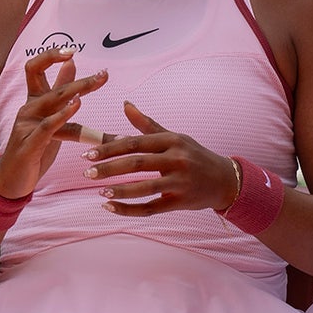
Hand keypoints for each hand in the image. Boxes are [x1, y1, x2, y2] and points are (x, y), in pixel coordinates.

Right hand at [0, 48, 107, 198]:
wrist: (12, 181)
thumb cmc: (33, 147)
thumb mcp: (49, 116)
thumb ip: (59, 89)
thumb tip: (71, 62)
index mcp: (33, 100)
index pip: (35, 67)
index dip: (51, 55)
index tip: (73, 50)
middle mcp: (28, 108)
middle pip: (52, 85)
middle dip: (81, 81)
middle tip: (104, 76)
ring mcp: (26, 125)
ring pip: (53, 102)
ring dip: (77, 92)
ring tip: (96, 85)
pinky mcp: (28, 144)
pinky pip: (47, 126)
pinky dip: (62, 115)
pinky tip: (76, 107)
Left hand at [82, 101, 239, 215]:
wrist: (225, 180)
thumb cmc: (194, 155)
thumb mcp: (174, 137)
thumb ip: (146, 124)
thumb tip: (125, 103)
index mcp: (172, 141)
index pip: (136, 143)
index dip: (110, 147)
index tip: (89, 153)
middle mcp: (177, 159)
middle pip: (138, 163)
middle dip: (110, 167)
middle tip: (87, 172)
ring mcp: (180, 182)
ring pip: (144, 188)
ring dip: (120, 190)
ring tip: (99, 191)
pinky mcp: (181, 202)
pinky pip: (151, 208)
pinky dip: (129, 209)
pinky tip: (110, 207)